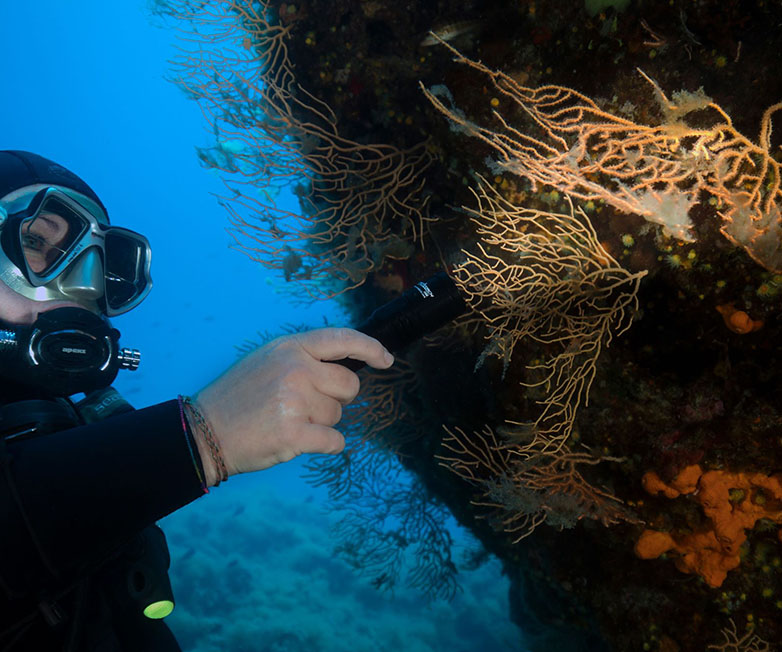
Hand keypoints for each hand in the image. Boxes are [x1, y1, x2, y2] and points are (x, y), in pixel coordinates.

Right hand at [189, 328, 393, 485]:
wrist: (204, 431)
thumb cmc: (237, 397)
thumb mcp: (266, 359)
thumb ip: (303, 357)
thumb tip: (343, 365)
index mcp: (289, 347)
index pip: (341, 339)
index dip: (370, 347)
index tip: (386, 360)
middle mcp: (296, 369)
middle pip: (349, 385)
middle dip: (337, 398)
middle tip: (307, 406)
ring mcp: (295, 401)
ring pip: (338, 416)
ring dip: (320, 423)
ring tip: (287, 421)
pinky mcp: (294, 434)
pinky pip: (335, 441)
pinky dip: (325, 445)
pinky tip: (299, 441)